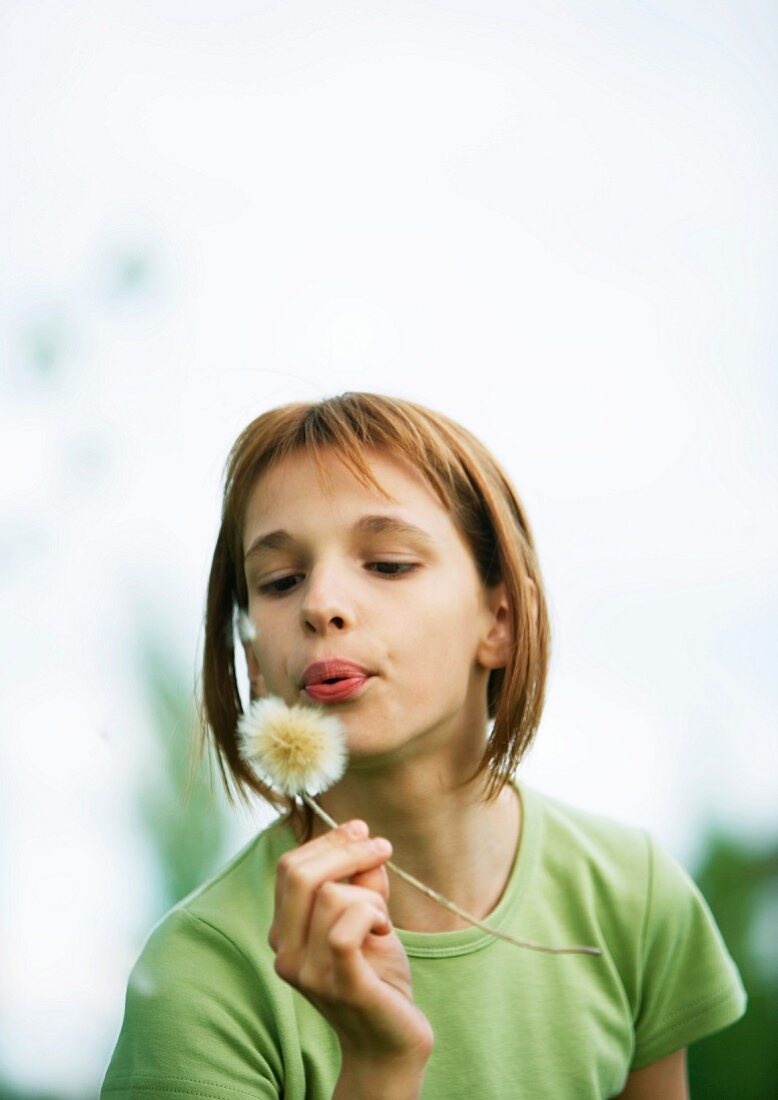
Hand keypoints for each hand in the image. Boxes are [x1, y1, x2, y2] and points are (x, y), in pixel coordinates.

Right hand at [268, 819, 433, 1070]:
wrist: (390, 1041)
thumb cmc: (379, 977)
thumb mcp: (369, 917)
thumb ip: (361, 880)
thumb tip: (361, 837)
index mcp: (284, 931)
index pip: (290, 868)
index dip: (328, 841)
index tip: (362, 829)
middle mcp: (284, 951)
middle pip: (300, 874)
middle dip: (347, 850)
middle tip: (382, 848)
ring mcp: (307, 971)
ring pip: (331, 896)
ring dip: (370, 896)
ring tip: (384, 920)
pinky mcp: (337, 984)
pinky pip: (345, 928)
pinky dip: (372, 915)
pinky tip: (385, 929)